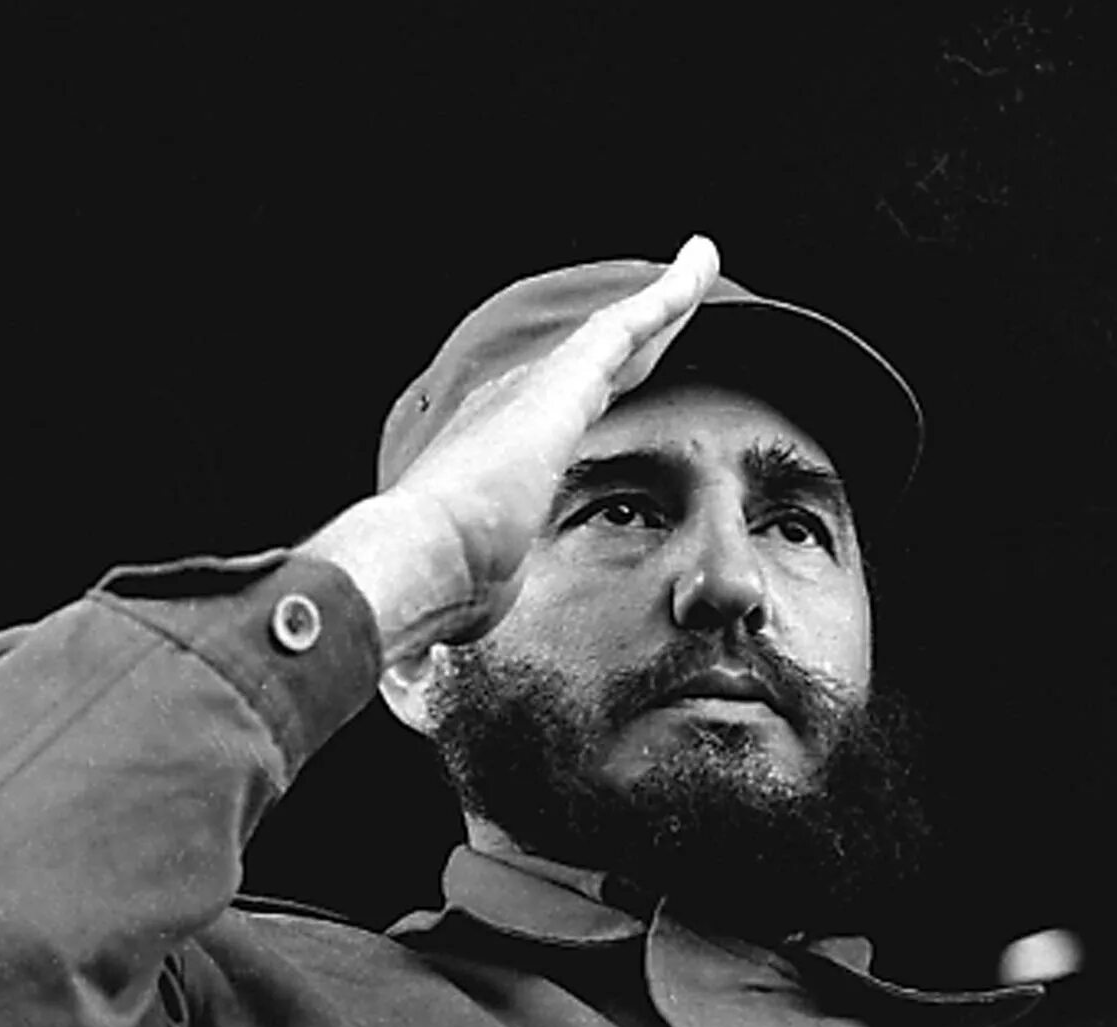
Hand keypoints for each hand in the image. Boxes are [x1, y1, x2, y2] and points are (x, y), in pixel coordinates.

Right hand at [303, 236, 721, 663]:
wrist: (422, 561)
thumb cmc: (435, 592)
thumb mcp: (466, 599)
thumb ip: (463, 609)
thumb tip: (420, 672)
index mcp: (501, 457)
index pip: (561, 420)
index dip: (594, 396)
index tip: (611, 384)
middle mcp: (516, 409)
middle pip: (597, 366)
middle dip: (636, 336)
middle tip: (667, 305)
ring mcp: (538, 391)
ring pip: (618, 331)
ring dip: (659, 300)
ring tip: (696, 265)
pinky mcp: (564, 382)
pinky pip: (630, 324)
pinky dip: (666, 294)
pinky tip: (696, 269)